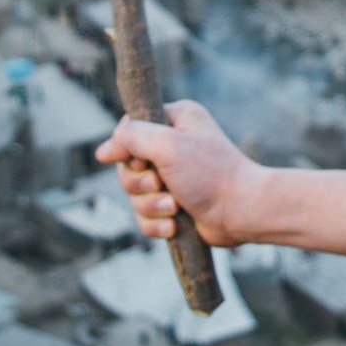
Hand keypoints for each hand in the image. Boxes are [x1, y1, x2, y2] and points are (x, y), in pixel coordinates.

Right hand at [94, 99, 267, 249]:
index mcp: (176, 120)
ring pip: (134, 195)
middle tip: (161, 185)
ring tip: (174, 207)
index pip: (130, 130)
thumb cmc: (210, 174)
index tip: (143, 162)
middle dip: (140, 184)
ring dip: (151, 206)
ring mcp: (173, 176)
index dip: (127, 150)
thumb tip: (103, 150)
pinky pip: (144, 217)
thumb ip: (134, 138)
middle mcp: (173, 145)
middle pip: (127, 167)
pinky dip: (156, 224)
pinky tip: (175, 225)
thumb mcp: (168, 146)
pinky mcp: (174, 205)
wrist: (242, 212)